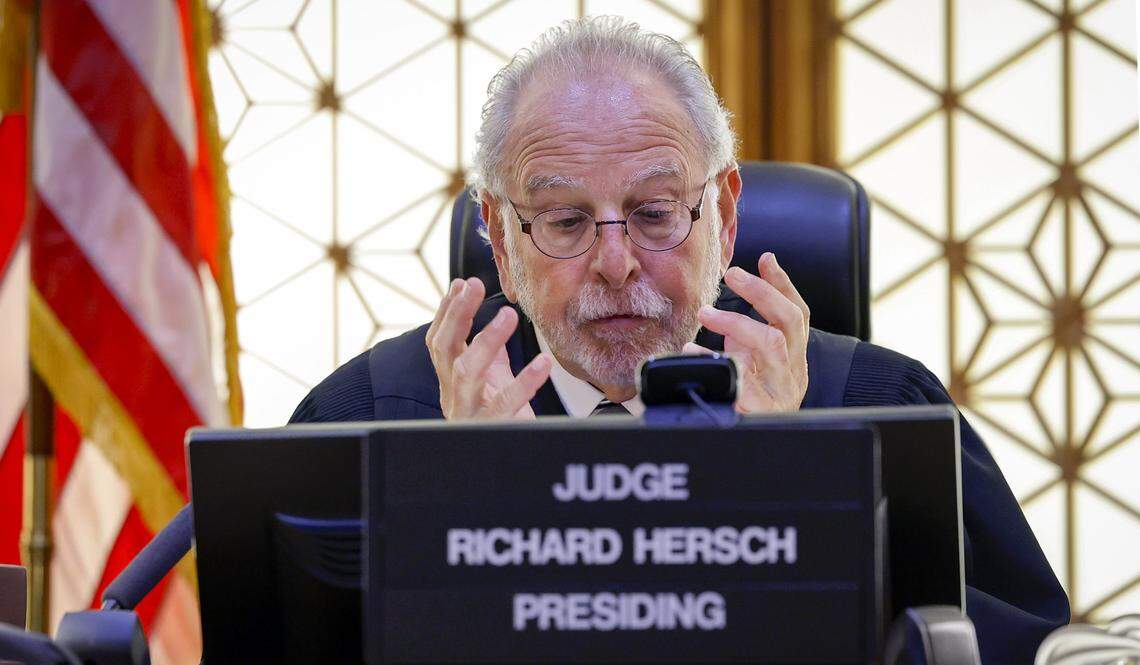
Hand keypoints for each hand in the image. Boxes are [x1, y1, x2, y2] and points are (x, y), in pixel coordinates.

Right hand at [425, 277, 552, 418]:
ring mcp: (469, 414)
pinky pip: (506, 404)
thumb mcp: (491, 383)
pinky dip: (525, 382)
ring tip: (508, 315)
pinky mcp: (491, 430)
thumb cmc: (496, 421)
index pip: (439, 342)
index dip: (446, 312)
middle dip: (456, 315)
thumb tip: (496, 315)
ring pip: (467, 374)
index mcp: (452, 382)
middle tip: (473, 285)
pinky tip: (543, 363)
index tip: (461, 283)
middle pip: (444, 350)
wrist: (497, 472)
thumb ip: (491, 354)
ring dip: (485, 340)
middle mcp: (454, 396)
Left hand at [686, 253, 809, 412]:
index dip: (784, 285)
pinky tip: (692, 352)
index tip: (766, 258)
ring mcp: (778, 394)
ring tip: (706, 312)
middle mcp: (792, 375)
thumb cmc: (748, 408)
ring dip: (735, 321)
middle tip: (733, 273)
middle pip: (789, 323)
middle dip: (761, 292)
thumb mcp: (751, 368)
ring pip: (768, 345)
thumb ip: (745, 337)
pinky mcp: (757, 412)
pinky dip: (713, 360)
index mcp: (793, 363)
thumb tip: (730, 301)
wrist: (754, 460)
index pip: (798, 316)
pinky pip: (739, 378)